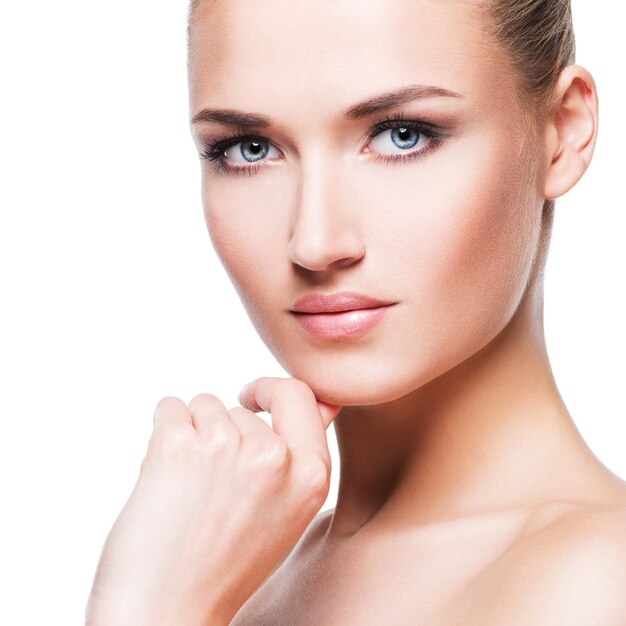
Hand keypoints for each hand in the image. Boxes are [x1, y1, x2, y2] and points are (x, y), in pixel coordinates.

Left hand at [85, 377, 341, 625]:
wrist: (167, 612)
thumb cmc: (225, 563)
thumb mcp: (288, 509)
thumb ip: (304, 452)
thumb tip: (325, 402)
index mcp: (312, 476)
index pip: (299, 393)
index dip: (271, 392)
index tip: (251, 401)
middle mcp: (274, 458)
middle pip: (241, 408)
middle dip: (221, 433)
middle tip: (210, 488)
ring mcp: (226, 448)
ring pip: (204, 404)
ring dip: (192, 433)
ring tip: (188, 488)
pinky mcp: (177, 446)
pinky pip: (170, 406)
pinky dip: (162, 429)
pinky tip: (164, 473)